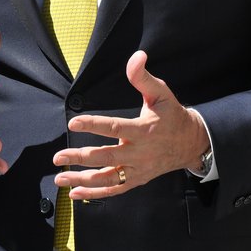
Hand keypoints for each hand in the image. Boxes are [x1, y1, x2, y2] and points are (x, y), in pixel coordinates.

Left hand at [52, 50, 208, 199]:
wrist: (192, 144)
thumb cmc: (172, 116)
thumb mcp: (161, 93)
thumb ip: (143, 77)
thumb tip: (136, 56)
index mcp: (143, 131)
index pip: (114, 128)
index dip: (93, 124)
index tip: (72, 123)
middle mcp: (139, 153)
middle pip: (106, 157)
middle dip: (80, 158)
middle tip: (58, 157)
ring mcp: (138, 170)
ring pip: (108, 179)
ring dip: (82, 180)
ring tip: (60, 178)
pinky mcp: (137, 180)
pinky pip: (114, 190)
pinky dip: (94, 194)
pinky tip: (75, 193)